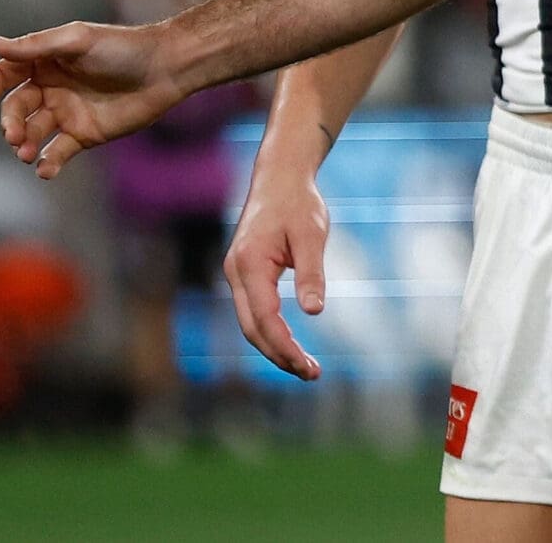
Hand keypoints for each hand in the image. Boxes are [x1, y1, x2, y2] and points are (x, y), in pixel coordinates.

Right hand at [0, 21, 178, 179]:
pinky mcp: (84, 134)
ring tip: (27, 153)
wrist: (166, 68)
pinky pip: (57, 153)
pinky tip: (45, 170)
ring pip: (31, 134)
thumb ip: (38, 46)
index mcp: (44, 62)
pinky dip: (47, 164)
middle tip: (15, 136)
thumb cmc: (123, 48)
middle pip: (14, 110)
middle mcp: (50, 88)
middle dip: (9, 125)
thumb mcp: (79, 41)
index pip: (2, 77)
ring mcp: (66, 113)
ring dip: (23, 145)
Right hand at [224, 155, 333, 379]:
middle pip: (253, 329)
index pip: (265, 319)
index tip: (307, 366)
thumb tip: (315, 311)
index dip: (285, 347)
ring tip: (305, 366)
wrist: (280, 177)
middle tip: (312, 373)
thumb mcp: (311, 234)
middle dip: (279, 355)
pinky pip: (253, 311)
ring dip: (274, 347)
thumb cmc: (298, 203)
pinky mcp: (244, 274)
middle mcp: (235, 274)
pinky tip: (290, 343)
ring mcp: (236, 275)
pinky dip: (270, 331)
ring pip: (250, 324)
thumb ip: (311, 272)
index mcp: (249, 265)